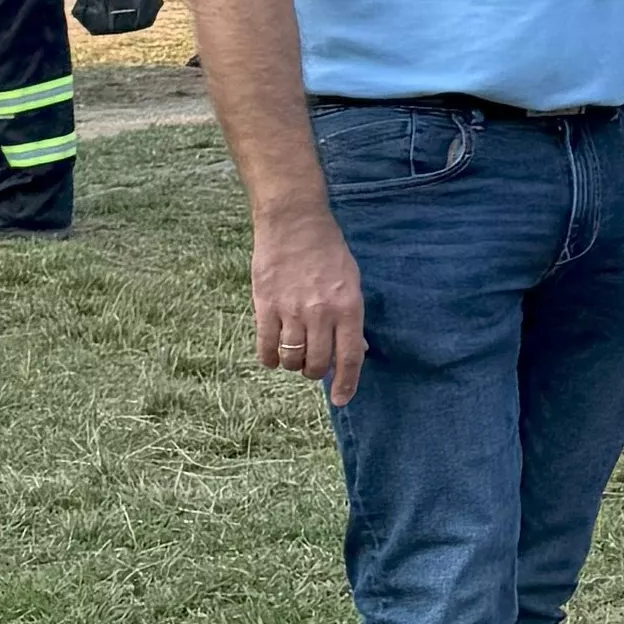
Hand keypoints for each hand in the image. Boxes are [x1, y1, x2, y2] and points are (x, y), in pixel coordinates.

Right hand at [252, 205, 370, 404]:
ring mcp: (291, 311)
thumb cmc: (328, 252)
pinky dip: (270, 358)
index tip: (341, 400)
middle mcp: (321, 313)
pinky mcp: (265, 306)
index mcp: (348, 307)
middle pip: (317, 363)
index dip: (346, 383)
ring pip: (291, 359)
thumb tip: (359, 350)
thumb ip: (352, 318)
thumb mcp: (353, 282)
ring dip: (294, 365)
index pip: (350, 357)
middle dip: (316, 372)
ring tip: (295, 355)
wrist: (294, 224)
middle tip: (313, 365)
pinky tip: (273, 355)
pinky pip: (266, 347)